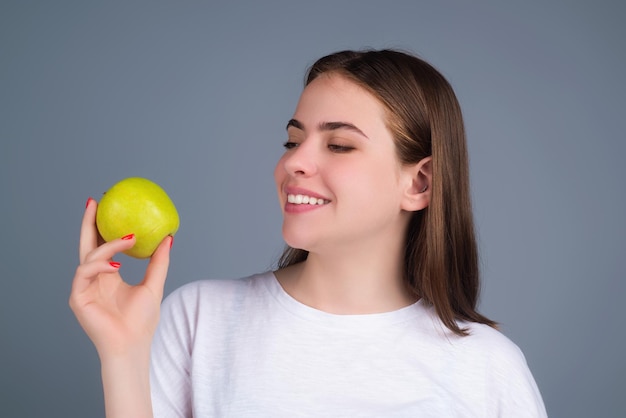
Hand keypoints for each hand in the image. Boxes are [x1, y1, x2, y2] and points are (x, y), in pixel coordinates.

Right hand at [69, 198, 171, 358]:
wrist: (132, 345)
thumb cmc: (142, 321)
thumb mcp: (153, 285)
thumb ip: (158, 262)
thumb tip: (169, 237)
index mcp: (109, 275)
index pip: (103, 246)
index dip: (103, 227)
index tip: (107, 205)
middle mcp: (94, 279)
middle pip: (88, 245)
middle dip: (89, 223)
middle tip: (95, 202)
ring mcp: (84, 287)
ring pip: (89, 257)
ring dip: (109, 246)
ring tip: (130, 239)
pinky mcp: (78, 297)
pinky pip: (84, 273)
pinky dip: (100, 266)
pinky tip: (116, 266)